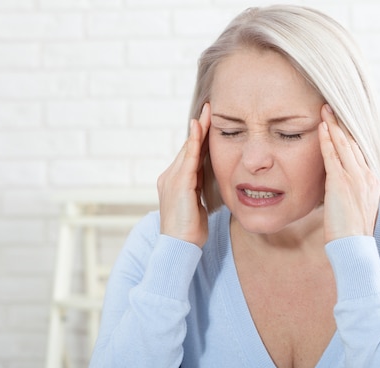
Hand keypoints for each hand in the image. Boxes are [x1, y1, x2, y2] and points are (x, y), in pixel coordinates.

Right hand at [157, 103, 210, 247]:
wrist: (179, 247)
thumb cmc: (189, 231)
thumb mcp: (196, 205)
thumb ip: (198, 189)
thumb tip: (206, 180)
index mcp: (175, 181)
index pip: (190, 155)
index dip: (199, 138)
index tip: (208, 121)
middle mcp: (170, 177)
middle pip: (188, 147)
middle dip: (199, 128)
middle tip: (209, 108)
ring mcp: (171, 179)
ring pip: (188, 150)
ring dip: (198, 130)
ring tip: (207, 113)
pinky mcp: (178, 184)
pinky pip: (188, 159)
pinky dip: (194, 143)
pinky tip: (198, 129)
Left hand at [318, 104, 379, 243]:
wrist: (354, 246)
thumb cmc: (350, 232)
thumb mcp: (354, 207)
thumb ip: (349, 191)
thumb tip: (338, 186)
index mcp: (371, 180)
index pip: (359, 150)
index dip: (350, 133)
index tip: (343, 120)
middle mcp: (366, 175)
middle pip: (353, 142)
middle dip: (342, 123)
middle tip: (333, 105)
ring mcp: (355, 177)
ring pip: (344, 144)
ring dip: (334, 124)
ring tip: (325, 109)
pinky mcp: (341, 182)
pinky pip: (333, 155)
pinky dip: (327, 139)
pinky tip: (322, 127)